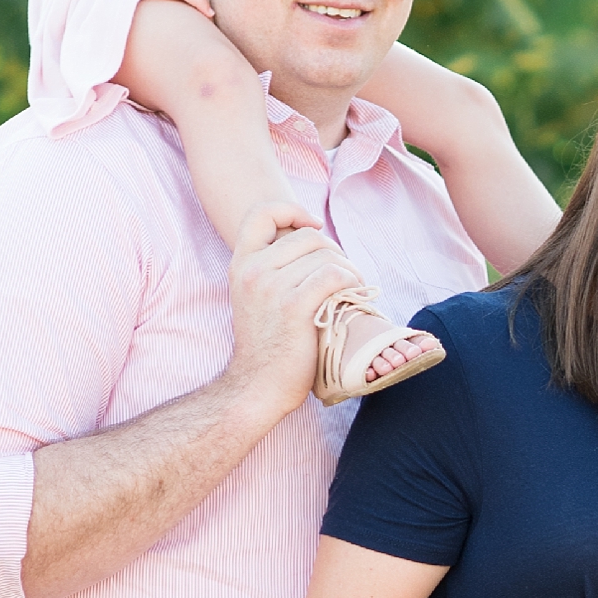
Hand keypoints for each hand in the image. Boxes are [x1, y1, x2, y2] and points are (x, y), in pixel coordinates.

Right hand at [223, 216, 367, 419]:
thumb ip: (271, 270)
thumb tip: (311, 245)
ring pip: (325, 256)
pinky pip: (334, 275)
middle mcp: (253, 271)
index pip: (261, 213)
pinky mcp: (295, 307)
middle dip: (334, 251)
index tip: (312, 228)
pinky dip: (352, 281)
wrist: (257, 386)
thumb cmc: (266, 346)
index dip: (292, 211)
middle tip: (343, 275)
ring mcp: (272, 288)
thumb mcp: (255, 298)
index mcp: (241, 264)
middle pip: (307, 236)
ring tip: (354, 288)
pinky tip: (356, 294)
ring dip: (349, 270)